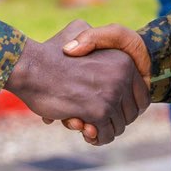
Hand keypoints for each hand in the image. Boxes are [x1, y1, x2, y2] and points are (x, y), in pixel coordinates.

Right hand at [6, 24, 148, 144]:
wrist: (30, 66)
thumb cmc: (50, 53)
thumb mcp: (79, 32)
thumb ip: (94, 39)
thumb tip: (102, 53)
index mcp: (124, 59)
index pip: (140, 95)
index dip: (125, 107)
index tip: (108, 109)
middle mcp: (123, 75)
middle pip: (130, 112)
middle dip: (113, 119)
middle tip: (92, 119)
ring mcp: (112, 93)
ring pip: (118, 126)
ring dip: (101, 130)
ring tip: (84, 124)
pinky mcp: (99, 110)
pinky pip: (105, 134)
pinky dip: (95, 137)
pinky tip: (83, 130)